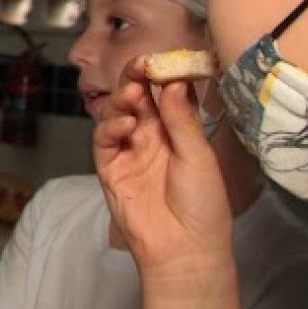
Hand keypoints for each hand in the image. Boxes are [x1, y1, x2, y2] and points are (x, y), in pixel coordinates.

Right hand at [93, 57, 232, 286]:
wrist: (186, 250)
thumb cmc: (203, 206)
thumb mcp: (199, 157)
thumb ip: (182, 120)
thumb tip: (173, 81)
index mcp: (176, 133)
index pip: (164, 95)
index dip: (161, 76)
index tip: (162, 59)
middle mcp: (150, 138)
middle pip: (137, 100)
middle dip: (135, 79)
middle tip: (139, 65)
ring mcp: (128, 153)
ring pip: (117, 115)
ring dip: (122, 101)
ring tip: (132, 93)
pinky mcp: (110, 169)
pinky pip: (104, 141)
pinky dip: (110, 128)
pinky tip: (125, 124)